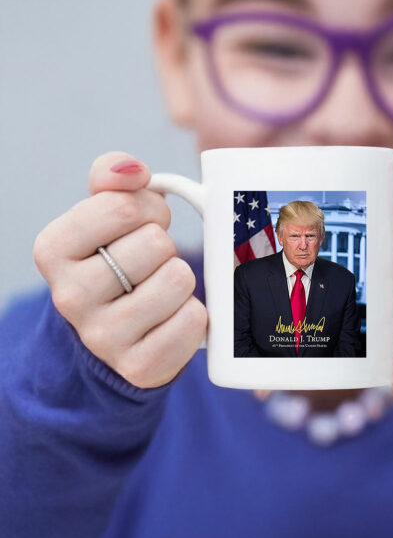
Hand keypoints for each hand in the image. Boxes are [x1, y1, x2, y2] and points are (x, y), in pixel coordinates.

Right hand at [33, 152, 206, 387]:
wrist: (117, 332)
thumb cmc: (117, 259)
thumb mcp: (106, 211)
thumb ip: (114, 175)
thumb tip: (133, 170)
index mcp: (53, 249)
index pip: (123, 207)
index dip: (148, 209)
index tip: (141, 224)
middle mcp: (69, 296)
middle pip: (157, 243)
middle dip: (164, 247)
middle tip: (150, 263)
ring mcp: (103, 337)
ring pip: (178, 279)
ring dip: (180, 279)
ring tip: (160, 289)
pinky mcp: (140, 367)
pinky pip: (194, 320)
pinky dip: (193, 313)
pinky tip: (170, 318)